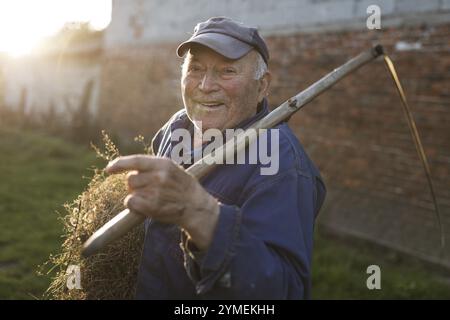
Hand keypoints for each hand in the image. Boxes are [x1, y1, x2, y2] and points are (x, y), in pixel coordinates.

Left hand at [105, 155, 219, 249]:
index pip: (136, 160)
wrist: (197, 206)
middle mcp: (159, 176)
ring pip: (131, 192)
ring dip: (136, 196)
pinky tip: (145, 207)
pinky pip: (131, 203)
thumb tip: (129, 168)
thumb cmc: (183, 187)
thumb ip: (154, 167)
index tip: (109, 169)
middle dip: (135, 185)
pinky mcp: (153, 206)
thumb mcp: (173, 169)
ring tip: (152, 199)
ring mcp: (156, 192)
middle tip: (147, 190)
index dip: (120, 164)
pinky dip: (134, 206)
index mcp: (164, 164)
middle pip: (130, 179)